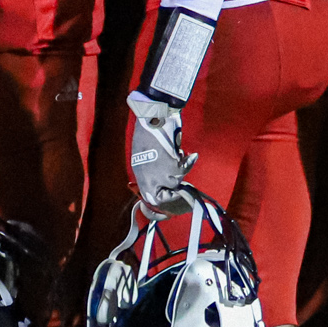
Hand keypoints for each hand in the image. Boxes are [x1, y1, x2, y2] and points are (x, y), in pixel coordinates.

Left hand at [128, 94, 195, 215]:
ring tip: (175, 154)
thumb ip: (153, 171)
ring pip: (176, 181)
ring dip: (179, 169)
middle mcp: (148, 178)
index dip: (161, 207)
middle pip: (165, 196)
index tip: (169, 210)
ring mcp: (159, 174)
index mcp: (140, 176)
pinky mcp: (171, 166)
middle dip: (175, 190)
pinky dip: (187, 161)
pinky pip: (183, 169)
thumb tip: (167, 184)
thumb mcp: (145, 156)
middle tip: (182, 182)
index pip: (150, 201)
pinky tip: (185, 152)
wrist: (153, 116)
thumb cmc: (149, 132)